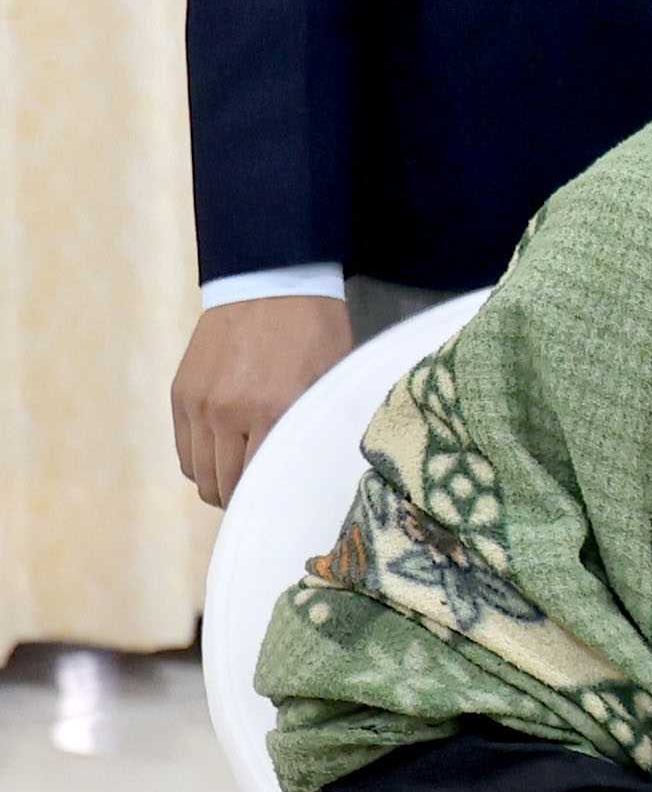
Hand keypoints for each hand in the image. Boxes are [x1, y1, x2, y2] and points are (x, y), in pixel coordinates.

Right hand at [173, 293, 355, 505]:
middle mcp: (228, 413)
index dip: (271, 503)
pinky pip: (184, 451)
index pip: (262, 483)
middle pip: (224, 486)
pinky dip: (201, 463)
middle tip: (265, 500)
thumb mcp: (332, 380)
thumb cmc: (316, 331)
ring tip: (243, 483)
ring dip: (219, 485)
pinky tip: (223, 460)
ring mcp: (199, 405)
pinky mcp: (180, 394)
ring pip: (200, 474)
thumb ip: (317, 426)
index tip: (285, 509)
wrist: (270, 282)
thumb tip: (316, 474)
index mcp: (275, 411)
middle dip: (244, 500)